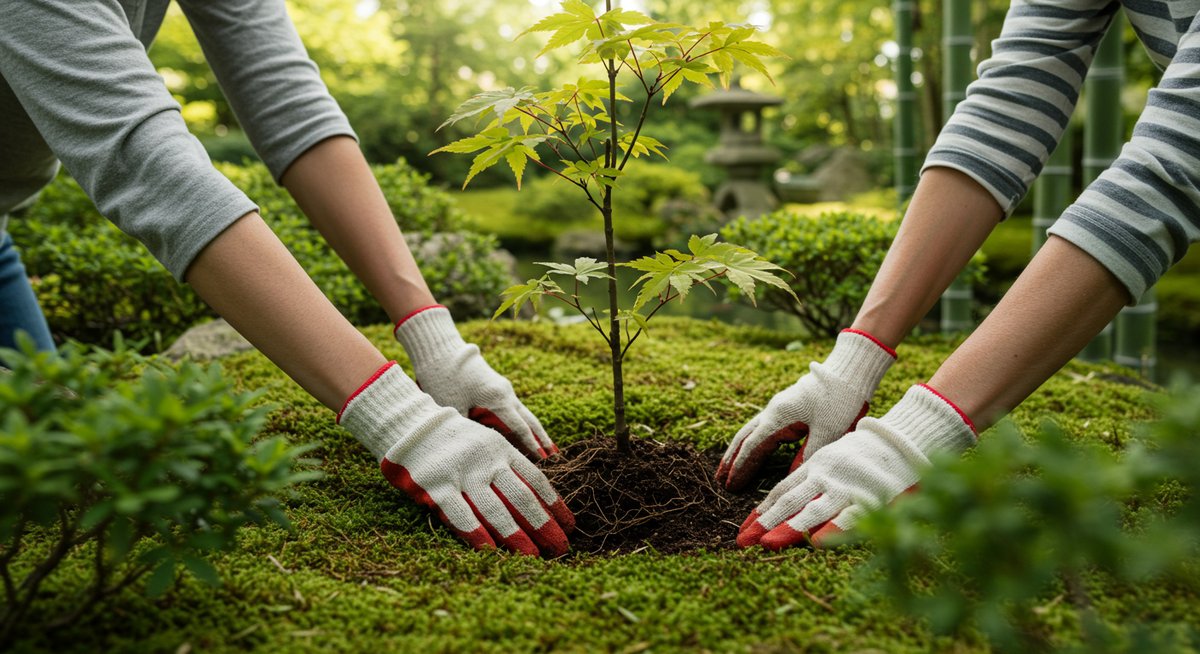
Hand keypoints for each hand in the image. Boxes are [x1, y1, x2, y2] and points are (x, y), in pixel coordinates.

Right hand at [339, 362, 573, 556]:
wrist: (412, 425)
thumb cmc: (455, 439)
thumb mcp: (488, 442)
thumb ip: (509, 464)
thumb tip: (538, 495)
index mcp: (501, 449)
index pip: (535, 480)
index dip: (554, 504)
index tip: (570, 524)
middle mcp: (486, 461)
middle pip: (521, 497)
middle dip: (543, 525)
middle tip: (561, 547)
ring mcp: (462, 473)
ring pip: (495, 508)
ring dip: (516, 535)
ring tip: (533, 556)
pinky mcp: (437, 485)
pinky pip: (460, 513)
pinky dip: (476, 533)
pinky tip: (491, 550)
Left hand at [394, 305, 555, 459]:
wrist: (440, 351)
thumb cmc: (444, 380)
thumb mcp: (452, 409)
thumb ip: (467, 430)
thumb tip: (474, 450)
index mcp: (498, 399)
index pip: (520, 427)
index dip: (532, 445)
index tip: (544, 460)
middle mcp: (506, 392)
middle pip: (530, 418)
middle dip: (542, 437)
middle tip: (554, 454)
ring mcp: (502, 387)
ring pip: (523, 411)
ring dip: (533, 428)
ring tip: (543, 445)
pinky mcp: (496, 384)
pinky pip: (514, 406)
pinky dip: (521, 420)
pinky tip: (521, 429)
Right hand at [716, 329, 895, 490]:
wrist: (848, 372)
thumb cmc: (841, 401)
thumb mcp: (828, 433)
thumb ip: (807, 457)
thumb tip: (789, 480)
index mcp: (779, 418)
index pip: (753, 448)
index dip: (741, 468)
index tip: (731, 487)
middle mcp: (773, 411)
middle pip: (744, 438)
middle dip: (731, 460)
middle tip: (719, 480)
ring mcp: (778, 406)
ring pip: (751, 431)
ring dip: (738, 449)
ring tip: (728, 467)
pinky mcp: (787, 406)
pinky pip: (762, 426)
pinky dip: (752, 441)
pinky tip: (753, 448)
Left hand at [737, 384, 974, 549]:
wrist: (902, 440)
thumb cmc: (865, 455)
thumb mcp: (832, 457)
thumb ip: (810, 478)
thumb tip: (784, 503)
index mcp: (816, 465)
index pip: (781, 491)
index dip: (761, 512)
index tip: (744, 531)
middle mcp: (826, 475)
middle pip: (789, 501)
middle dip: (765, 524)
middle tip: (742, 544)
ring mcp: (848, 486)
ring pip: (813, 509)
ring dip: (789, 528)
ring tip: (767, 544)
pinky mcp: (872, 496)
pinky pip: (850, 516)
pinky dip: (834, 529)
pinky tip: (817, 543)